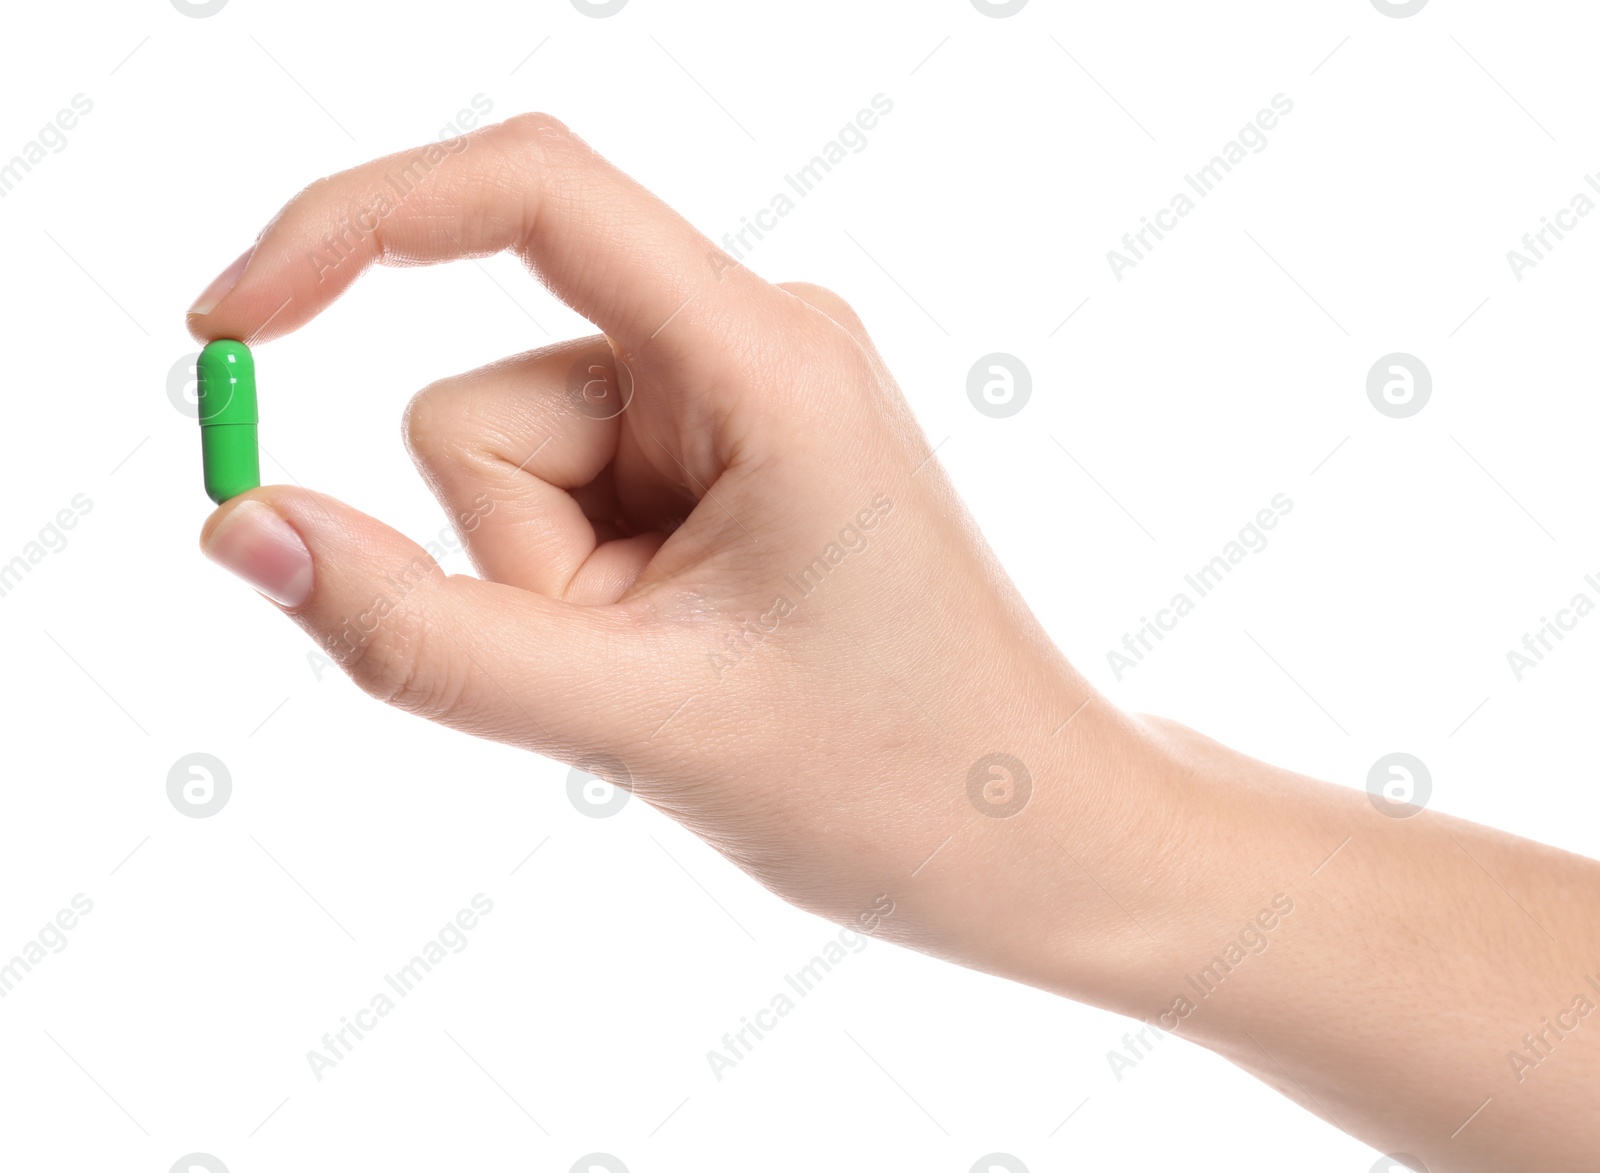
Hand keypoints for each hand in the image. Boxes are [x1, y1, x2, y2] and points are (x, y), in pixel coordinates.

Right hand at [189, 113, 1138, 965]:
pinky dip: (577, 593)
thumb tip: (243, 527)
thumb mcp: (640, 718)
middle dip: (513, 562)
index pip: (529, 194)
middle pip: (487, 409)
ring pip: (509, 470)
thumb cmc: (899, 779)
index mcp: (764, 357)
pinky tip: (684, 652)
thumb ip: (423, 637)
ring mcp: (731, 404)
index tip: (225, 325)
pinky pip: (560, 503)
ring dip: (551, 592)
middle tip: (647, 665)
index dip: (350, 225)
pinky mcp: (716, 461)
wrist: (1031, 834)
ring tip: (679, 666)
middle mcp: (749, 345)